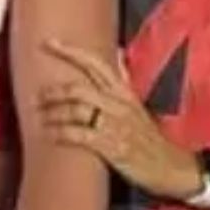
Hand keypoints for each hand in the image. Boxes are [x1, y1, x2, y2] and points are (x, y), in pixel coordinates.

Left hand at [40, 38, 201, 200]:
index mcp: (125, 92)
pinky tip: (50, 135)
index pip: (96, 64)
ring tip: (40, 118)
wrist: (172, 167)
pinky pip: (79, 135)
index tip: (48, 42)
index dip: (70, 51)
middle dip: (53, 91)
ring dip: (53, 113)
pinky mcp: (112, 147)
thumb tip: (117, 54)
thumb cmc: (150, 137)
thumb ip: (124, 80)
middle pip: (79, 89)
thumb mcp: (139, 105)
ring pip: (75, 111)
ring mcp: (115, 126)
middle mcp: (119, 105)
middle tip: (37, 96)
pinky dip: (60, 133)